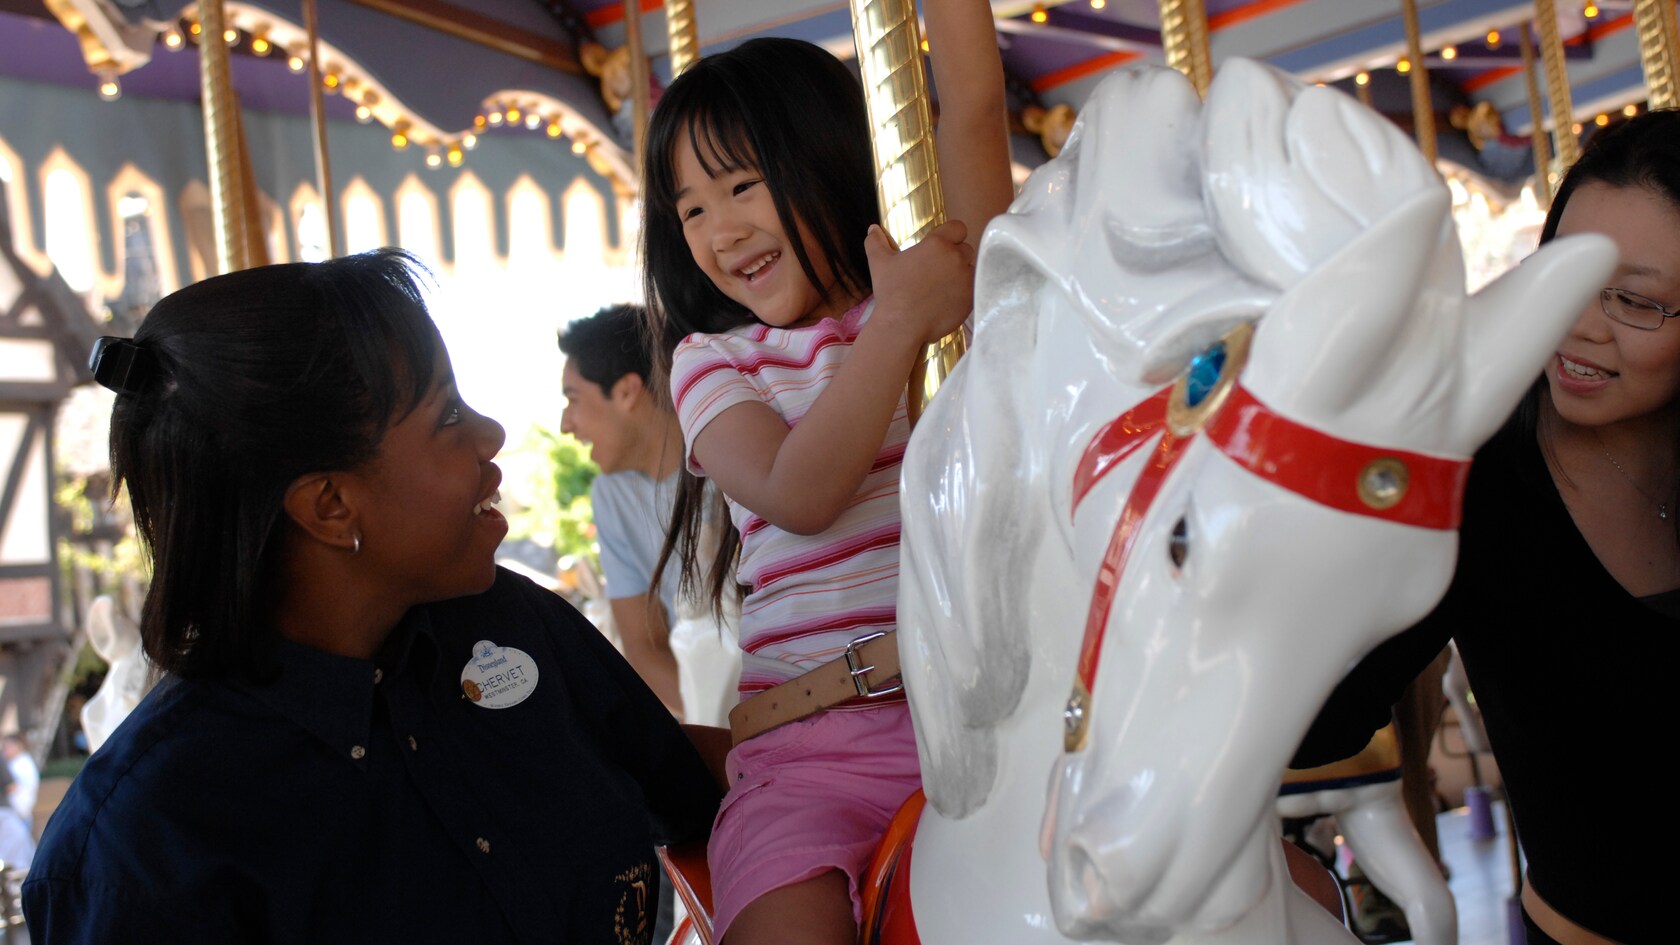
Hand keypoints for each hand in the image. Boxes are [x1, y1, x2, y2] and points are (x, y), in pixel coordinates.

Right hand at [864, 221, 976, 345]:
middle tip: (938, 270)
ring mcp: (966, 279)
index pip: (958, 227)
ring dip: (961, 274)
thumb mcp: (879, 263)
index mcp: (937, 244)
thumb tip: (873, 229)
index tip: (942, 246)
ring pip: (971, 269)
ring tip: (943, 286)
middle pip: (966, 249)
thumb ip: (876, 242)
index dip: (952, 235)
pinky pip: (973, 289)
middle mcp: (956, 258)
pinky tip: (947, 300)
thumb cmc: (891, 292)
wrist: (902, 325)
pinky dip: (963, 292)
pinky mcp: (970, 298)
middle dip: (955, 256)